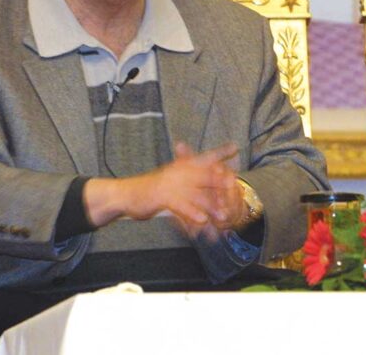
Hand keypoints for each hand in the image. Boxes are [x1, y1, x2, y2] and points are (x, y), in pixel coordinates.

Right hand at [83, 142, 244, 230]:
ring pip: (197, 195)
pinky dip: (191, 213)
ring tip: (225, 217)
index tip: (234, 146)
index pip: (203, 156)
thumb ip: (188, 176)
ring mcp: (171, 183)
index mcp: (181, 166)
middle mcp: (178, 171)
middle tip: (238, 191)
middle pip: (206, 176)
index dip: (219, 152)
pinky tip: (202, 220)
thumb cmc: (153, 189)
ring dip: (212, 207)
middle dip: (223, 184)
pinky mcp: (162, 196)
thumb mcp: (172, 178)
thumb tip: (206, 176)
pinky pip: (181, 205)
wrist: (127, 194)